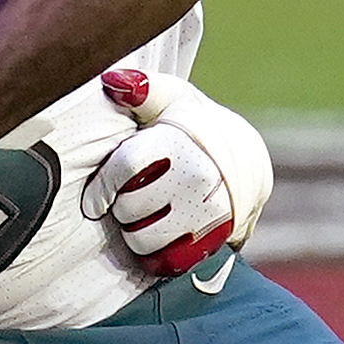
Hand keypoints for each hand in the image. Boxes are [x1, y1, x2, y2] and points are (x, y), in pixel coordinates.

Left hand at [85, 68, 272, 274]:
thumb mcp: (172, 101)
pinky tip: (159, 238)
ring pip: (143, 238)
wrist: (245, 163)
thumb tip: (112, 82)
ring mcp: (209, 212)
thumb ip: (143, 89)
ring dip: (136, 232)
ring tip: (147, 216)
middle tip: (135, 197)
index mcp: (182, 142)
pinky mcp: (214, 242)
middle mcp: (198, 177)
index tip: (98, 194)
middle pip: (130, 207)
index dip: (105, 183)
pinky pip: (165, 261)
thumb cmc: (193, 128)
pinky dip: (155, 254)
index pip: (127, 166)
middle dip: (123, 205)